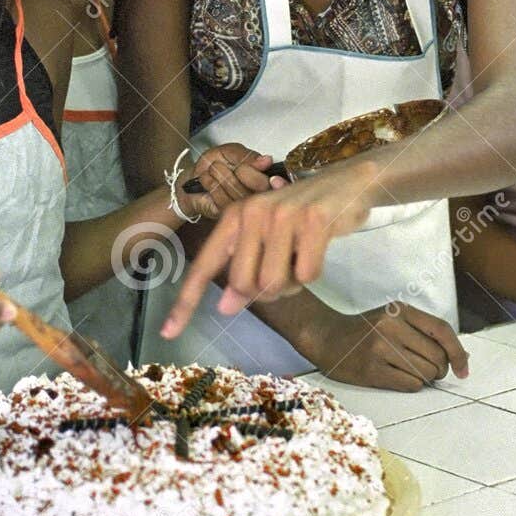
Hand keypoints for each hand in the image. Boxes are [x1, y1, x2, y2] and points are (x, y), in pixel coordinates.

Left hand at [162, 161, 377, 336]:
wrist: (348, 182)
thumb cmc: (303, 215)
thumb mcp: (267, 238)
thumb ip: (243, 269)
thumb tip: (225, 307)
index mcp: (234, 217)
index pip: (204, 266)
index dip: (185, 302)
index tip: (168, 332)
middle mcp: (253, 213)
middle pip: (244, 284)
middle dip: (266, 291)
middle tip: (285, 270)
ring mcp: (283, 216)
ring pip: (275, 283)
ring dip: (292, 284)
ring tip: (301, 257)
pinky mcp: (313, 221)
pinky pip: (307, 275)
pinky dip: (314, 272)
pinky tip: (319, 249)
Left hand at [174, 142, 283, 219]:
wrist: (192, 177)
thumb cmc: (212, 164)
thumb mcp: (230, 152)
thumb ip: (248, 156)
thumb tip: (267, 160)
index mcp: (262, 177)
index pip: (275, 183)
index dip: (259, 175)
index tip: (243, 167)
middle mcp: (257, 194)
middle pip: (260, 189)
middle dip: (240, 172)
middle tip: (223, 165)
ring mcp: (243, 207)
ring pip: (240, 193)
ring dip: (222, 177)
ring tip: (213, 170)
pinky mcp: (228, 215)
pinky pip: (225, 202)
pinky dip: (212, 185)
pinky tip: (206, 180)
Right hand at [294, 300, 469, 391]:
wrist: (327, 337)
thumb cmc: (365, 330)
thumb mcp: (393, 318)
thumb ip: (424, 331)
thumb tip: (461, 357)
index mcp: (400, 310)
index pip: (442, 330)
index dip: (458, 352)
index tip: (464, 369)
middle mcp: (391, 327)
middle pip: (437, 357)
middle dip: (439, 369)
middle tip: (429, 371)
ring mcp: (380, 348)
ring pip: (425, 373)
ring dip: (425, 378)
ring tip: (409, 372)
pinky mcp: (372, 370)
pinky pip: (410, 384)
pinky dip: (412, 385)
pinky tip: (399, 377)